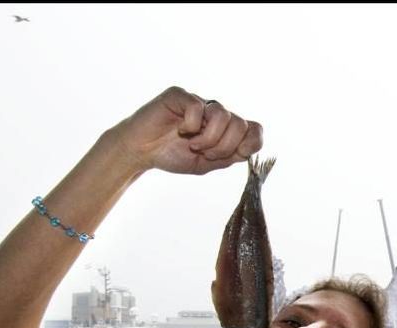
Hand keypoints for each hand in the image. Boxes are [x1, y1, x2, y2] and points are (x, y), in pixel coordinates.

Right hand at [110, 86, 262, 175]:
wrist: (140, 151)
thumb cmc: (172, 155)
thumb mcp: (206, 164)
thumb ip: (229, 157)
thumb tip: (248, 150)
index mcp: (226, 128)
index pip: (255, 129)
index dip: (250, 144)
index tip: (233, 156)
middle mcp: (215, 112)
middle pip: (240, 124)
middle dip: (224, 146)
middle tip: (204, 153)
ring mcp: (199, 102)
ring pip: (222, 115)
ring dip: (209, 138)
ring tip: (193, 145)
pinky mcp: (179, 95)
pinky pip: (197, 107)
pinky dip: (190, 125)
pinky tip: (180, 130)